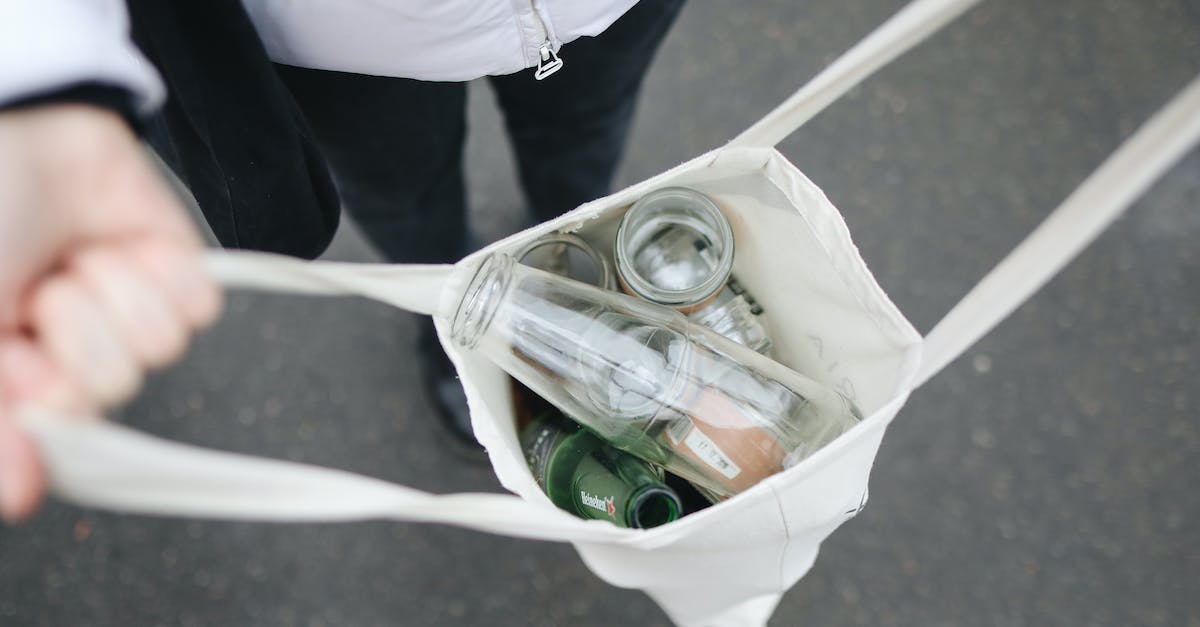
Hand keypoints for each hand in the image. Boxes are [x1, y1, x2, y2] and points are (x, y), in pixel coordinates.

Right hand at [0, 104, 220, 521]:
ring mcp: (123, 309)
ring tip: (66, 262)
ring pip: (153, 352)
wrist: (13, 118)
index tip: (18, 368)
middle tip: (34, 295)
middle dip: (68, 339)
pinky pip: (195, 308)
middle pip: (106, 395)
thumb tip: (20, 496)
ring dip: (103, 296)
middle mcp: (68, 347)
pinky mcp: (174, 271)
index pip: (56, 439)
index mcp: (12, 370)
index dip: (42, 410)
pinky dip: (156, 272)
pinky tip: (113, 244)